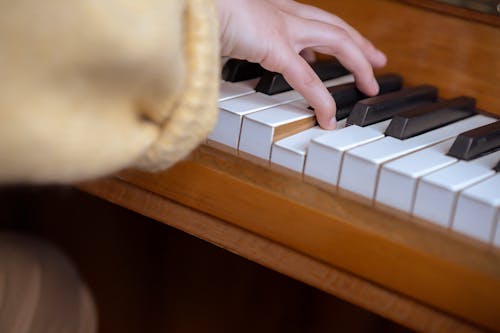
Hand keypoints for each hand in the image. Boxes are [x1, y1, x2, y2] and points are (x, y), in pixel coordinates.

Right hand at [216, 0, 386, 128]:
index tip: (352, 44)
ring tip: (370, 85)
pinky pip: (307, 79)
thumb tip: (235, 54)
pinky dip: (322, 100)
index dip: (339, 33)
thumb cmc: (202, 13)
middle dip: (361, 45)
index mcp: (275, 9)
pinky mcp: (276, 48)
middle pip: (336, 27)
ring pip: (337, 42)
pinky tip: (329, 118)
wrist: (191, 4)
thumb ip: (239, 42)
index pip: (317, 20)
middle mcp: (285, 13)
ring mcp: (284, 28)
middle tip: (378, 61)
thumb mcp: (227, 29)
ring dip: (358, 64)